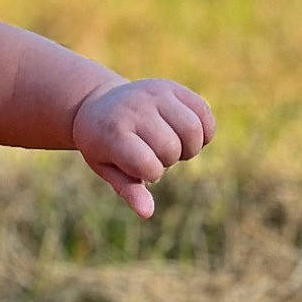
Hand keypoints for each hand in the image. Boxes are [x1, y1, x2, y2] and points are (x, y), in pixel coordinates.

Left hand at [72, 79, 214, 218]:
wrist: (97, 104)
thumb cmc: (102, 143)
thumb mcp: (105, 167)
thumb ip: (128, 189)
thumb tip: (147, 213)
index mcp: (114, 133)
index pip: (148, 164)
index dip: (151, 174)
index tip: (138, 167)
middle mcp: (136, 109)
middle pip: (171, 148)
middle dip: (167, 161)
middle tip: (154, 155)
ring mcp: (155, 94)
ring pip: (193, 130)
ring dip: (189, 147)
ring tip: (173, 146)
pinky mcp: (173, 87)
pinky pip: (203, 113)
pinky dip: (204, 131)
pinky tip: (188, 135)